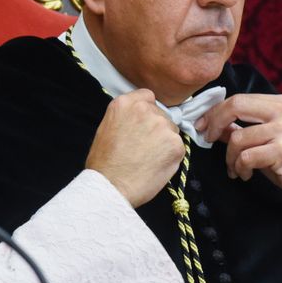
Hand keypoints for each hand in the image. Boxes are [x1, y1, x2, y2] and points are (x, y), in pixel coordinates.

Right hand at [85, 90, 185, 206]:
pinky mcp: (176, 143)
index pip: (147, 96)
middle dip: (156, 129)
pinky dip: (170, 157)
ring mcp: (162, 125)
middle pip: (161, 114)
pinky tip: (155, 166)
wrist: (110, 186)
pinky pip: (178, 147)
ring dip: (165, 142)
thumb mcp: (107, 127)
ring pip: (171, 131)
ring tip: (148, 159)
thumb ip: (126, 117)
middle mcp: (146, 109)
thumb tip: (139, 120)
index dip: (147, 111)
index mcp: (125, 103)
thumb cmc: (104, 164)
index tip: (144, 123)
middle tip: (144, 147)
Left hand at [196, 93, 281, 241]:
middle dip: (214, 124)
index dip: (214, 112)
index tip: (201, 126)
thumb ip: (241, 129)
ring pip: (237, 137)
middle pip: (235, 106)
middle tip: (207, 140)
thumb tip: (211, 124)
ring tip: (236, 169)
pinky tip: (245, 175)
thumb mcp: (265, 141)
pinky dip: (240, 168)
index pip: (238, 99)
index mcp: (279, 103)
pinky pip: (246, 157)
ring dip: (230, 158)